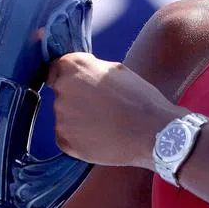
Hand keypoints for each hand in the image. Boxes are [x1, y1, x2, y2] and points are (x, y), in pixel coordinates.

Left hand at [47, 52, 182, 168]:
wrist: (152, 132)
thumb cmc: (140, 99)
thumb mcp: (117, 71)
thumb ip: (93, 69)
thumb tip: (83, 74)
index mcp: (74, 67)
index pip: (56, 68)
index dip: (69, 76)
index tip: (80, 84)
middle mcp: (62, 89)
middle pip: (61, 92)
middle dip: (76, 98)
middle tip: (100, 107)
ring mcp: (61, 117)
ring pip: (65, 116)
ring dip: (78, 119)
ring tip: (104, 123)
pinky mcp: (64, 141)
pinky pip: (67, 136)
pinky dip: (79, 137)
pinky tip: (100, 137)